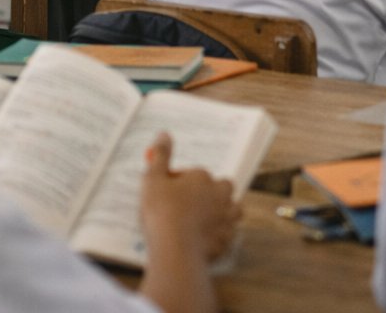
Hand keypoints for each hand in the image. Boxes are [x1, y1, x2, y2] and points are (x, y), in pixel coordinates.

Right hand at [140, 132, 240, 263]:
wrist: (175, 251)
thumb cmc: (162, 213)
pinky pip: (228, 234)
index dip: (182, 183)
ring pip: (232, 209)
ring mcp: (226, 218)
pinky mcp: (227, 240)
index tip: (169, 194)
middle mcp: (220, 195)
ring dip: (221, 212)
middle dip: (210, 193)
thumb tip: (164, 134)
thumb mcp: (153, 180)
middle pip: (222, 187)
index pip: (196, 174)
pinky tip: (203, 240)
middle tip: (189, 205)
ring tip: (201, 221)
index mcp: (203, 178)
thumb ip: (160, 156)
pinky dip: (219, 235)